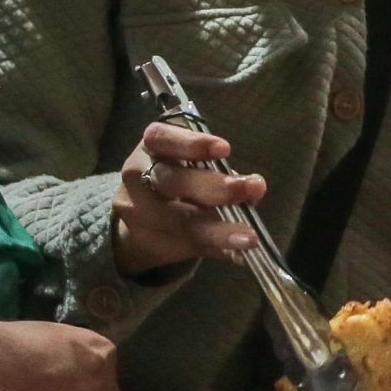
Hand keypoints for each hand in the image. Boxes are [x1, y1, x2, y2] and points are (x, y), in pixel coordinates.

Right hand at [112, 119, 262, 276]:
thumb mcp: (190, 164)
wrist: (136, 216)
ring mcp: (138, 212)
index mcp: (151, 147)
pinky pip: (186, 247)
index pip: (162, 138)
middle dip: (214, 186)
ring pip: (179, 222)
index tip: (225, 149)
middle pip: (171, 181)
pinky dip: (216, 248)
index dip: (191, 143)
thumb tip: (254, 188)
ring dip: (219, 230)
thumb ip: (219, 171)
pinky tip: (238, 252)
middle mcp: (138, 176)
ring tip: (249, 236)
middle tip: (254, 187)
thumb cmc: (176, 177)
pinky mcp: (148, 242)